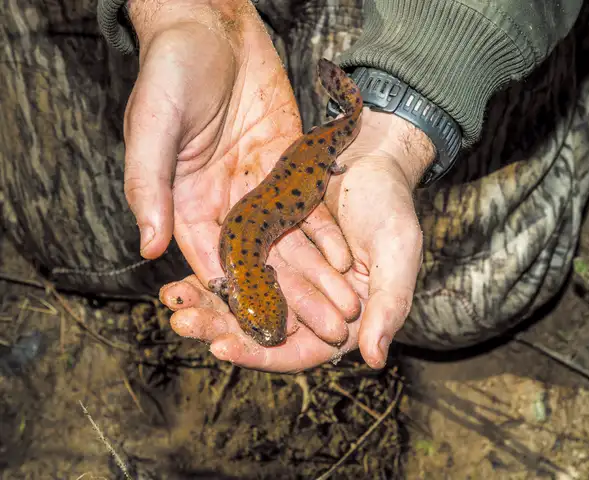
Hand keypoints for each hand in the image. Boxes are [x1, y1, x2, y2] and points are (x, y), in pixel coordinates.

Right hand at [123, 0, 359, 342]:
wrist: (211, 25)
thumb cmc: (170, 70)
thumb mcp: (152, 127)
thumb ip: (149, 186)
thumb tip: (147, 248)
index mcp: (185, 203)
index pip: (214, 262)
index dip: (241, 298)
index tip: (268, 332)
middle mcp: (223, 202)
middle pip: (261, 262)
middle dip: (294, 298)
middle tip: (325, 331)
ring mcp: (256, 186)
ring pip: (289, 242)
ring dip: (317, 276)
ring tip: (345, 308)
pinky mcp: (285, 165)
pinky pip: (306, 206)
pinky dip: (325, 235)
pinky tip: (346, 261)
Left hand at [163, 109, 435, 370]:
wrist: (372, 158)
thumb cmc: (392, 207)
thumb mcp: (397, 254)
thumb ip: (389, 306)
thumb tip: (373, 359)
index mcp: (340, 317)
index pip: (297, 351)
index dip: (260, 354)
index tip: (223, 348)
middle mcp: (308, 303)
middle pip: (258, 330)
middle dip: (218, 327)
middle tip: (182, 321)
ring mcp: (285, 276)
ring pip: (241, 301)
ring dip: (207, 301)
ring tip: (173, 297)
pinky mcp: (267, 247)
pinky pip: (235, 267)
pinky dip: (212, 271)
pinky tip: (182, 270)